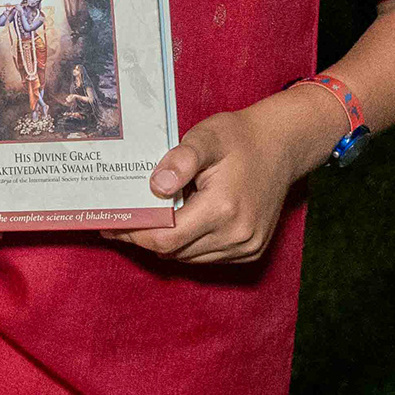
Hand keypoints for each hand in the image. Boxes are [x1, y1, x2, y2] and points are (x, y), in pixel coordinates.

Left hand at [120, 87, 341, 265]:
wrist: (282, 145)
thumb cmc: (240, 138)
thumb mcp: (206, 137)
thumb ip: (180, 160)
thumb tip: (155, 187)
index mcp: (223, 209)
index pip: (165, 239)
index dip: (134, 234)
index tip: (111, 224)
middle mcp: (237, 235)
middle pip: (174, 252)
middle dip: (145, 237)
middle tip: (122, 219)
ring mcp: (247, 246)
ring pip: (188, 258)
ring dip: (167, 242)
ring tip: (146, 219)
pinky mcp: (251, 250)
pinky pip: (207, 256)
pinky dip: (188, 244)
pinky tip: (178, 222)